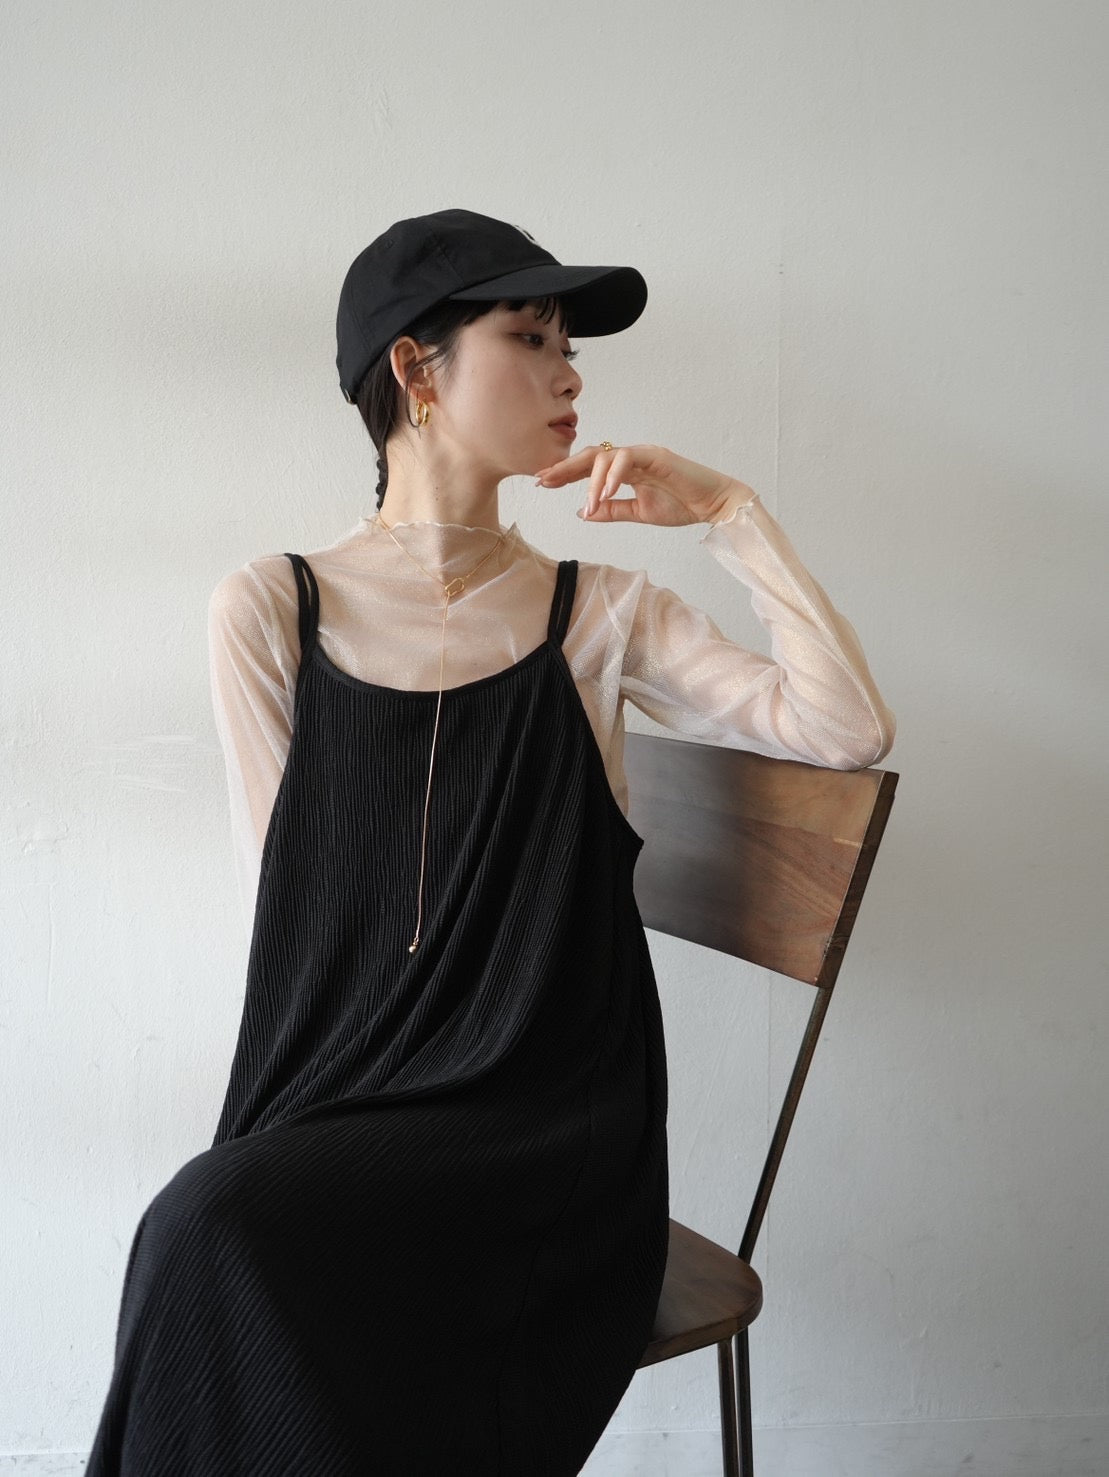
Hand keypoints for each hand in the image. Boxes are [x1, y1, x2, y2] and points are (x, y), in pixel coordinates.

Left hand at [533, 443, 754, 526]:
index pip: (589, 467)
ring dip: (592, 482)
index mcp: (626, 469)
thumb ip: (612, 510)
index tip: (543, 483)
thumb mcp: (638, 512)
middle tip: (543, 481)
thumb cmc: (681, 505)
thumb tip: (582, 512)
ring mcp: (643, 454)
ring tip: (589, 504)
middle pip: (590, 455)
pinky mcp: (656, 455)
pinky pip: (627, 459)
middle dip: (565, 468)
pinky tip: (605, 494)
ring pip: (606, 457)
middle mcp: (631, 457)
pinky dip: (613, 476)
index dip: (565, 474)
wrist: (714, 504)